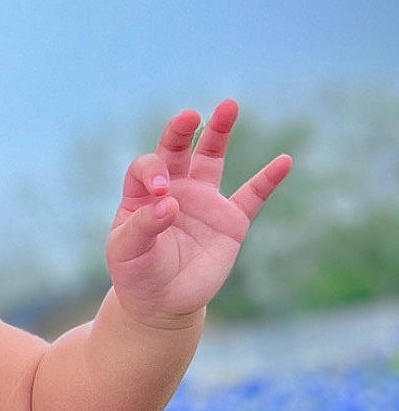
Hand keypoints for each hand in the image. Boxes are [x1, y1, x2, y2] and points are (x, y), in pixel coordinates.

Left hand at [107, 100, 291, 326]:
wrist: (161, 305)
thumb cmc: (137, 274)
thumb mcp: (127, 252)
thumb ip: (144, 226)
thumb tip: (170, 204)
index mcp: (142, 194)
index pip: (147, 166)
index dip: (153, 171)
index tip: (160, 191)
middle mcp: (174, 189)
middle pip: (177, 149)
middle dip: (181, 130)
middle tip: (188, 116)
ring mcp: (204, 202)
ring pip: (212, 158)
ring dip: (219, 132)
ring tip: (228, 105)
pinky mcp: (230, 222)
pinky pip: (252, 195)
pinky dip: (268, 179)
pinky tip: (284, 161)